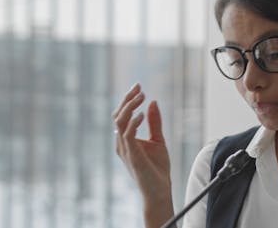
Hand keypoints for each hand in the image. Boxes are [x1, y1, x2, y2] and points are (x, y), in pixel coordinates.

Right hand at [113, 83, 173, 226]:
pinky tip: (143, 114)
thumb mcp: (158, 140)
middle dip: (127, 99)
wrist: (159, 191)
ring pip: (119, 122)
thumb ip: (154, 122)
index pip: (122, 115)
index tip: (139, 86)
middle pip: (117, 115)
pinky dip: (134, 122)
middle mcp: (121, 143)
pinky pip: (127, 135)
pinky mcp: (131, 155)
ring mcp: (125, 149)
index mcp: (126, 139)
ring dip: (130, 107)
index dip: (128, 99)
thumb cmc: (157, 169)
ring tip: (142, 96)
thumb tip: (153, 102)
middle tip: (139, 87)